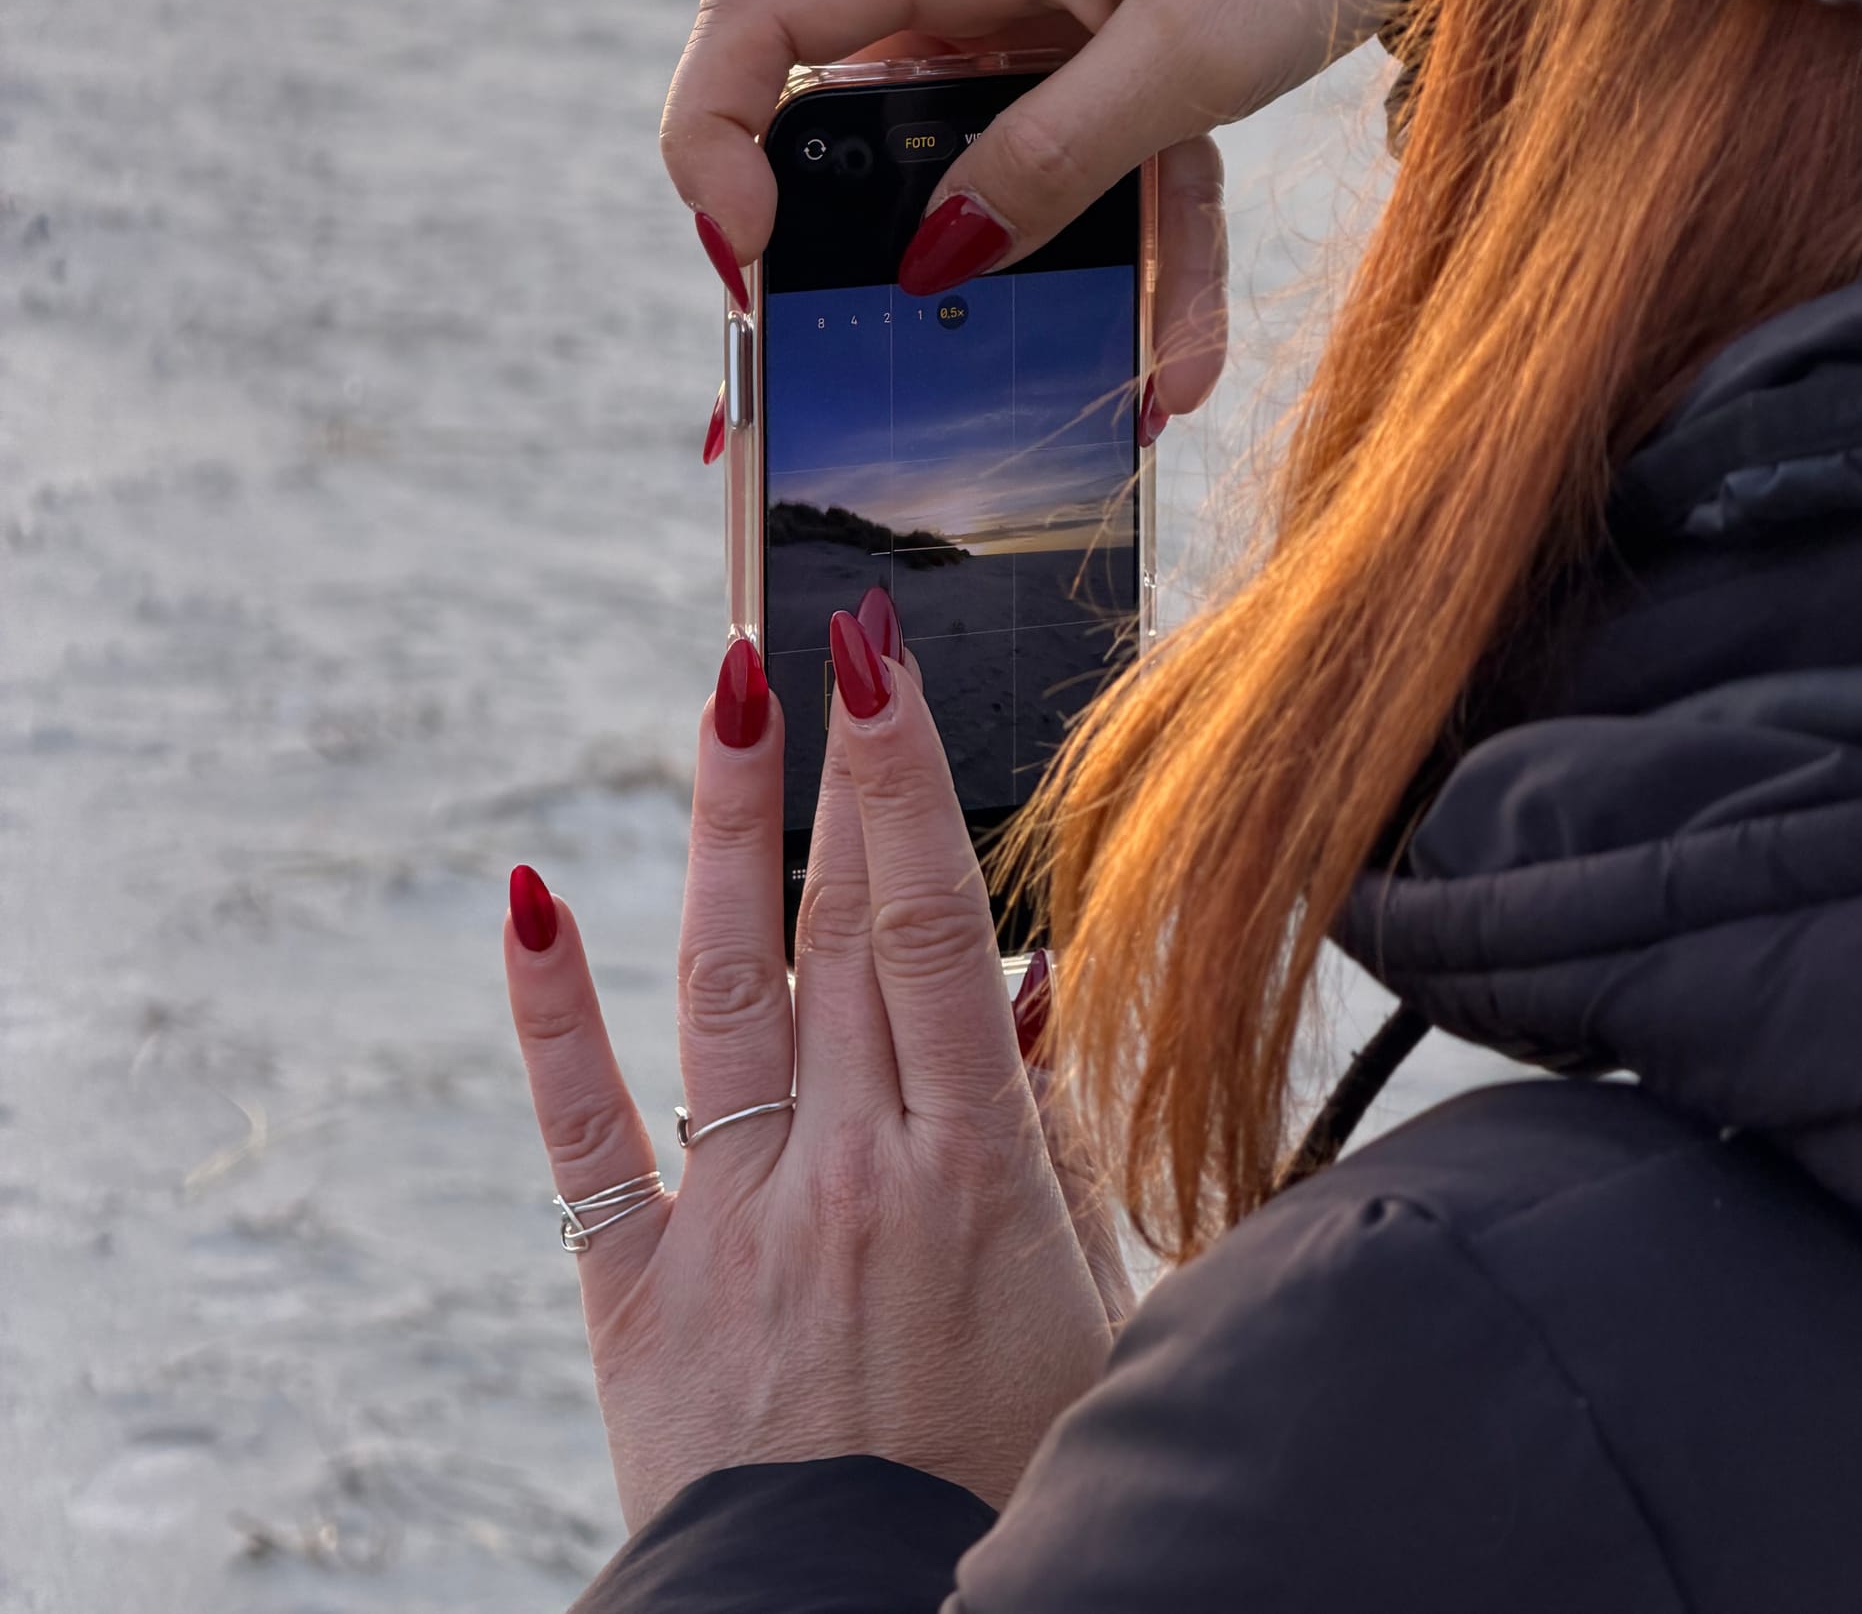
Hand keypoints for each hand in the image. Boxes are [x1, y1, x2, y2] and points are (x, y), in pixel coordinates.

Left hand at [503, 617, 1122, 1529]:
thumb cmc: (1006, 1479)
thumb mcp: (1089, 1316)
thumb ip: (1060, 1144)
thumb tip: (1029, 989)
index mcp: (972, 1175)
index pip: (933, 933)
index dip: (907, 785)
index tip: (887, 664)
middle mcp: (847, 1174)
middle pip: (838, 929)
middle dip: (833, 767)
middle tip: (824, 627)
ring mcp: (735, 1222)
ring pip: (723, 986)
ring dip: (724, 828)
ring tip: (725, 691)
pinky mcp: (640, 1288)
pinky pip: (587, 1130)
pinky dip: (550, 1013)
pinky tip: (528, 897)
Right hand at [661, 0, 1471, 424]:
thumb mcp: (1187, 54)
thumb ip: (1052, 161)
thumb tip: (930, 264)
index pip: (765, 18)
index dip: (713, 135)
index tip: (745, 258)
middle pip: (876, 113)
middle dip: (877, 249)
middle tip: (877, 371)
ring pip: (1008, 162)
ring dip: (1052, 278)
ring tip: (1107, 396)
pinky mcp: (1136, 38)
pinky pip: (1110, 162)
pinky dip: (1145, 252)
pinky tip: (1179, 367)